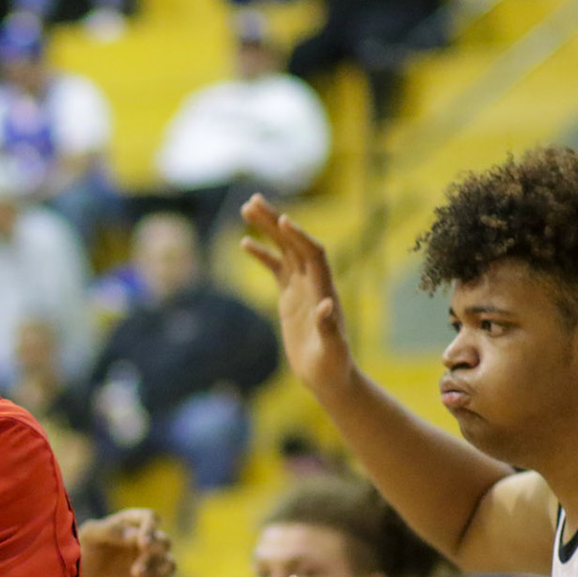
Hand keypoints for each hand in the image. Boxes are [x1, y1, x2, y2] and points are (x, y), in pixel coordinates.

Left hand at [81, 508, 174, 576]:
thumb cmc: (82, 550)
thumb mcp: (90, 536)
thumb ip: (110, 531)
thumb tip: (135, 535)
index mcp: (131, 522)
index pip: (151, 518)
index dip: (151, 528)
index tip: (142, 543)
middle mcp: (145, 539)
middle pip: (164, 542)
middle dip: (152, 557)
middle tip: (134, 572)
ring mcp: (150, 560)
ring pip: (169, 564)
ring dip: (157, 574)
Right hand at [240, 194, 354, 395]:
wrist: (329, 377)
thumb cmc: (333, 366)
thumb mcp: (332, 350)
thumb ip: (329, 328)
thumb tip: (327, 306)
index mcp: (324, 290)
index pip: (313, 254)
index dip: (299, 237)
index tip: (282, 220)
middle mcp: (314, 283)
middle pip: (294, 243)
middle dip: (275, 221)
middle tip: (253, 200)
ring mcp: (301, 288)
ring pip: (283, 250)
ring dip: (267, 228)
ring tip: (247, 207)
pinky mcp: (290, 297)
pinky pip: (276, 268)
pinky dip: (262, 255)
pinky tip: (244, 243)